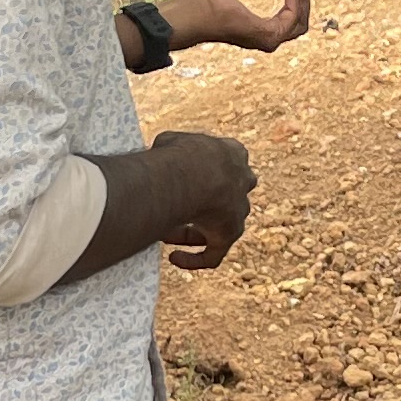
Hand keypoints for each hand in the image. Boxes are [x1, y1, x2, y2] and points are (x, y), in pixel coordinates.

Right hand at [152, 129, 256, 268]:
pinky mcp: (230, 235)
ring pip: (217, 227)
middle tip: (174, 209)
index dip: (196, 178)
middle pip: (225, 198)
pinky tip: (174, 257)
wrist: (194, 173)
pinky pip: (213, 255)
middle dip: (200, 206)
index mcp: (233, 154)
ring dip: (191, 233)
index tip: (177, 184)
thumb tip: (158, 157)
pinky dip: (194, 260)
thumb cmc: (179, 154)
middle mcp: (242, 182)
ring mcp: (239, 210)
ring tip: (164, 234)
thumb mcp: (170, 141)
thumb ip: (169, 150)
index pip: (221, 167)